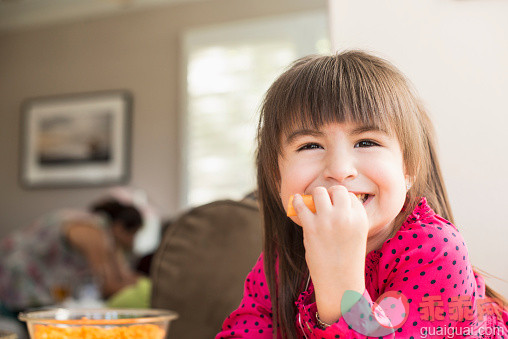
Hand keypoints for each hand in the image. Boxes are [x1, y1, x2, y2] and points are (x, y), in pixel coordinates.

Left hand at [291, 185, 368, 322]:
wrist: (340, 281)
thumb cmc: (347, 258)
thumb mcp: (356, 234)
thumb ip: (348, 216)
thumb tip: (328, 197)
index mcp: (360, 218)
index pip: (350, 196)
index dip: (342, 201)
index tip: (336, 209)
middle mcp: (345, 216)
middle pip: (336, 190)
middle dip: (329, 194)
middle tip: (324, 203)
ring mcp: (328, 220)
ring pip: (319, 192)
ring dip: (315, 196)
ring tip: (312, 204)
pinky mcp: (311, 227)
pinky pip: (301, 205)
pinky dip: (297, 201)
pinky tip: (296, 200)